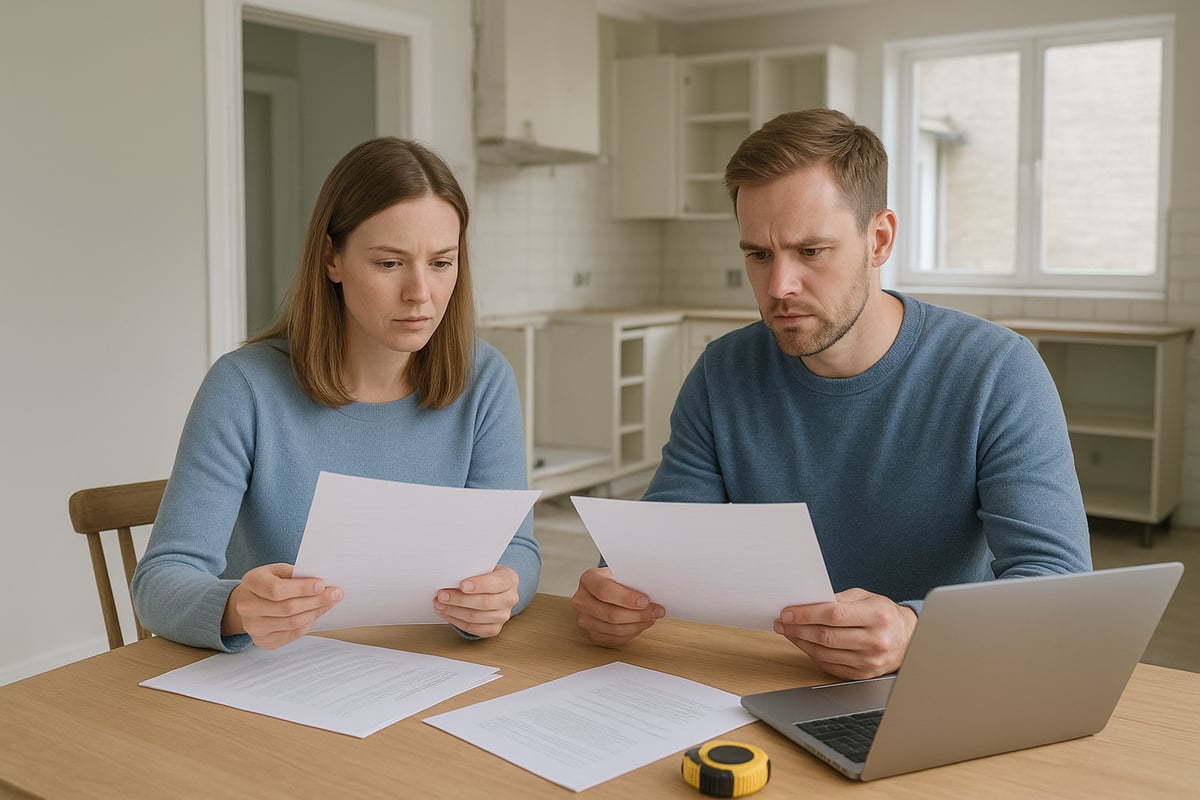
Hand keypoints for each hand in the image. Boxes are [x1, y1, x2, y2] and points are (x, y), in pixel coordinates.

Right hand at [222, 563, 342, 649]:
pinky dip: (309, 623)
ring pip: (293, 623)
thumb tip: (321, 583)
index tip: (322, 584)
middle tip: (335, 593)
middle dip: (316, 601)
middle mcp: (247, 607)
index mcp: (251, 583)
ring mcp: (253, 627)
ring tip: (330, 602)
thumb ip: (296, 573)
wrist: (248, 601)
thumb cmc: (267, 582)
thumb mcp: (277, 570)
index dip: (301, 588)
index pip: (276, 590)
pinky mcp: (263, 641)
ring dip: (316, 612)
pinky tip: (317, 612)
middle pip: (287, 608)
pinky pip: (293, 634)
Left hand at [433, 565, 519, 637]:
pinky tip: (446, 613)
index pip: (496, 583)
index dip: (479, 585)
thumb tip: (449, 577)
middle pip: (484, 603)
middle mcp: (510, 599)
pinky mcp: (494, 628)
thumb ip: (472, 571)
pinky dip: (456, 621)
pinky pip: (473, 628)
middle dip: (460, 600)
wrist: (494, 588)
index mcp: (510, 579)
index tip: (461, 585)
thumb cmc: (485, 575)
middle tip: (442, 595)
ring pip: (476, 618)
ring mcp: (503, 616)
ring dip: (454, 611)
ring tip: (439, 604)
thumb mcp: (483, 567)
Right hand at [570, 566, 664, 646]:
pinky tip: (640, 625)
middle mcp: (581, 600)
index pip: (604, 590)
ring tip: (651, 618)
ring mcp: (584, 620)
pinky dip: (632, 633)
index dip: (627, 598)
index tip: (645, 601)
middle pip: (611, 614)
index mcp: (588, 580)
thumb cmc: (615, 580)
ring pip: (614, 629)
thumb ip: (633, 581)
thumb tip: (654, 593)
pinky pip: (615, 639)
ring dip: (638, 625)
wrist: (604, 590)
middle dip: (638, 615)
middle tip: (655, 611)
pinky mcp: (592, 635)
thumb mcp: (622, 573)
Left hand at [774, 588, 917, 679]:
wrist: (907, 640)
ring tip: (788, 631)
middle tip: (782, 621)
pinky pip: (829, 665)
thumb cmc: (883, 614)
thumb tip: (808, 602)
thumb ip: (839, 598)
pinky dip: (812, 654)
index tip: (787, 611)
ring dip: (800, 641)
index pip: (834, 615)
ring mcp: (869, 661)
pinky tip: (803, 643)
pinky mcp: (862, 674)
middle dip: (798, 628)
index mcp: (877, 616)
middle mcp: (875, 641)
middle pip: (826, 636)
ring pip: (824, 652)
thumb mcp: (866, 597)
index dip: (806, 614)